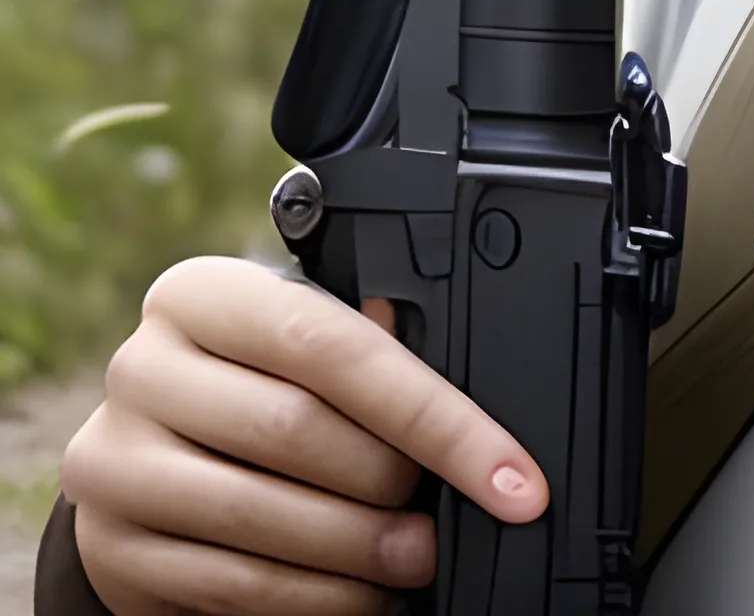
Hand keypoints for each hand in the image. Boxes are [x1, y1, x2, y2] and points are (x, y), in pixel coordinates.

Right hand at [60, 256, 547, 615]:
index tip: (512, 475)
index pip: (336, 346)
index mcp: (203, 296)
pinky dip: (314, 598)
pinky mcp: (111, 548)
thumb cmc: (251, 376)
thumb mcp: (295, 335)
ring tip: (418, 561)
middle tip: (454, 521)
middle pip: (298, 431)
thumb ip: (365, 344)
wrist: (147, 448)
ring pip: (264, 518)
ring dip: (361, 552)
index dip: (436, 416)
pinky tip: (362, 595)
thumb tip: (453, 363)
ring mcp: (116, 462)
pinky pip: (231, 584)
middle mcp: (144, 370)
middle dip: (396, 484)